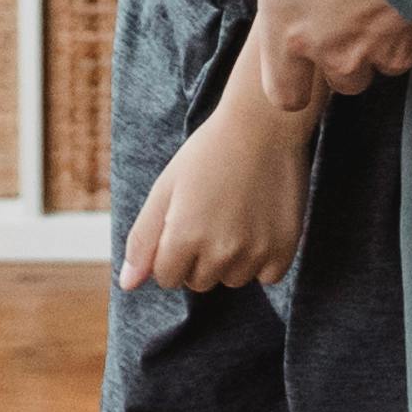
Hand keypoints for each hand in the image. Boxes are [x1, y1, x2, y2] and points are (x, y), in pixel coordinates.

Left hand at [120, 90, 310, 294]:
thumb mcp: (165, 188)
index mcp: (183, 237)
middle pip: (199, 283)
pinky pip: (267, 276)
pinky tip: (260, 223)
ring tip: (236, 216)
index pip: (167, 277)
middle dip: (198, 258)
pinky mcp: (284, 250)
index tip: (183, 223)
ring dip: (231, 260)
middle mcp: (219, 252)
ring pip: (233, 280)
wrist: (263, 126)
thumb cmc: (208, 153)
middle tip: (210, 215)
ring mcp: (255, 253)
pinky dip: (262, 258)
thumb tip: (127, 284)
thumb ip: (142, 239)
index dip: (170, 252)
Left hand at [157, 0, 411, 106]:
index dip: (288, 80)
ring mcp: (388, 51)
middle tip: (345, 7)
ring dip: (384, 36)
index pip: (282, 92)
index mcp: (289, 32)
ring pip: (385, 60)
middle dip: (343, 52)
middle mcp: (337, 54)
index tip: (296, 57)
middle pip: (340, 79)